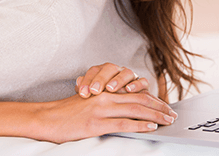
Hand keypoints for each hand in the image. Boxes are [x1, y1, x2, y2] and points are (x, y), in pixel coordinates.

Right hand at [40, 90, 177, 142]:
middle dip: (159, 107)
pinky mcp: (96, 123)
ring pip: (135, 109)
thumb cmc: (68, 112)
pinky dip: (139, 125)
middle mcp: (107, 96)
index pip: (136, 93)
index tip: (164, 106)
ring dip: (155, 115)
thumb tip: (128, 110)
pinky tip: (150, 127)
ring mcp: (102, 109)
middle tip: (172, 114)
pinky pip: (123, 123)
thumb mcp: (91, 102)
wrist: (47, 118)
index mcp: (107, 92)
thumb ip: (108, 103)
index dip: (153, 100)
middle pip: (140, 99)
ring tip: (167, 120)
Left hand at [75, 63, 149, 97]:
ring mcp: (130, 77)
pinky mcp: (143, 85)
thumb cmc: (104, 101)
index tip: (83, 93)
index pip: (94, 70)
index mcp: (103, 72)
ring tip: (111, 89)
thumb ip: (85, 89)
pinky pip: (142, 81)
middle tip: (94, 90)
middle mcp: (117, 72)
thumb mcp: (93, 97)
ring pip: (126, 72)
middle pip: (110, 68)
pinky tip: (129, 90)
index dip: (88, 80)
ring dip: (118, 80)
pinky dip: (137, 84)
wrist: (124, 105)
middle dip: (101, 79)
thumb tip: (78, 82)